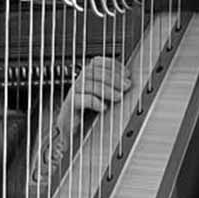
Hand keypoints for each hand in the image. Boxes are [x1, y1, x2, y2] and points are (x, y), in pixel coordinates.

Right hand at [30, 57, 131, 183]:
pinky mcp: (69, 108)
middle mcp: (79, 84)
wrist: (71, 135)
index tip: (126, 72)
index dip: (112, 65)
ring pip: (87, 84)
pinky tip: (103, 107)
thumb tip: (129, 83)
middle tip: (127, 86)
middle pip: (93, 71)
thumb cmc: (88, 117)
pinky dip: (93, 101)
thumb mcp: (103, 100)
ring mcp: (73, 94)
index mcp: (87, 78)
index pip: (97, 62)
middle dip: (112, 77)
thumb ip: (113, 90)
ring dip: (106, 89)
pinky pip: (79, 100)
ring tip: (119, 97)